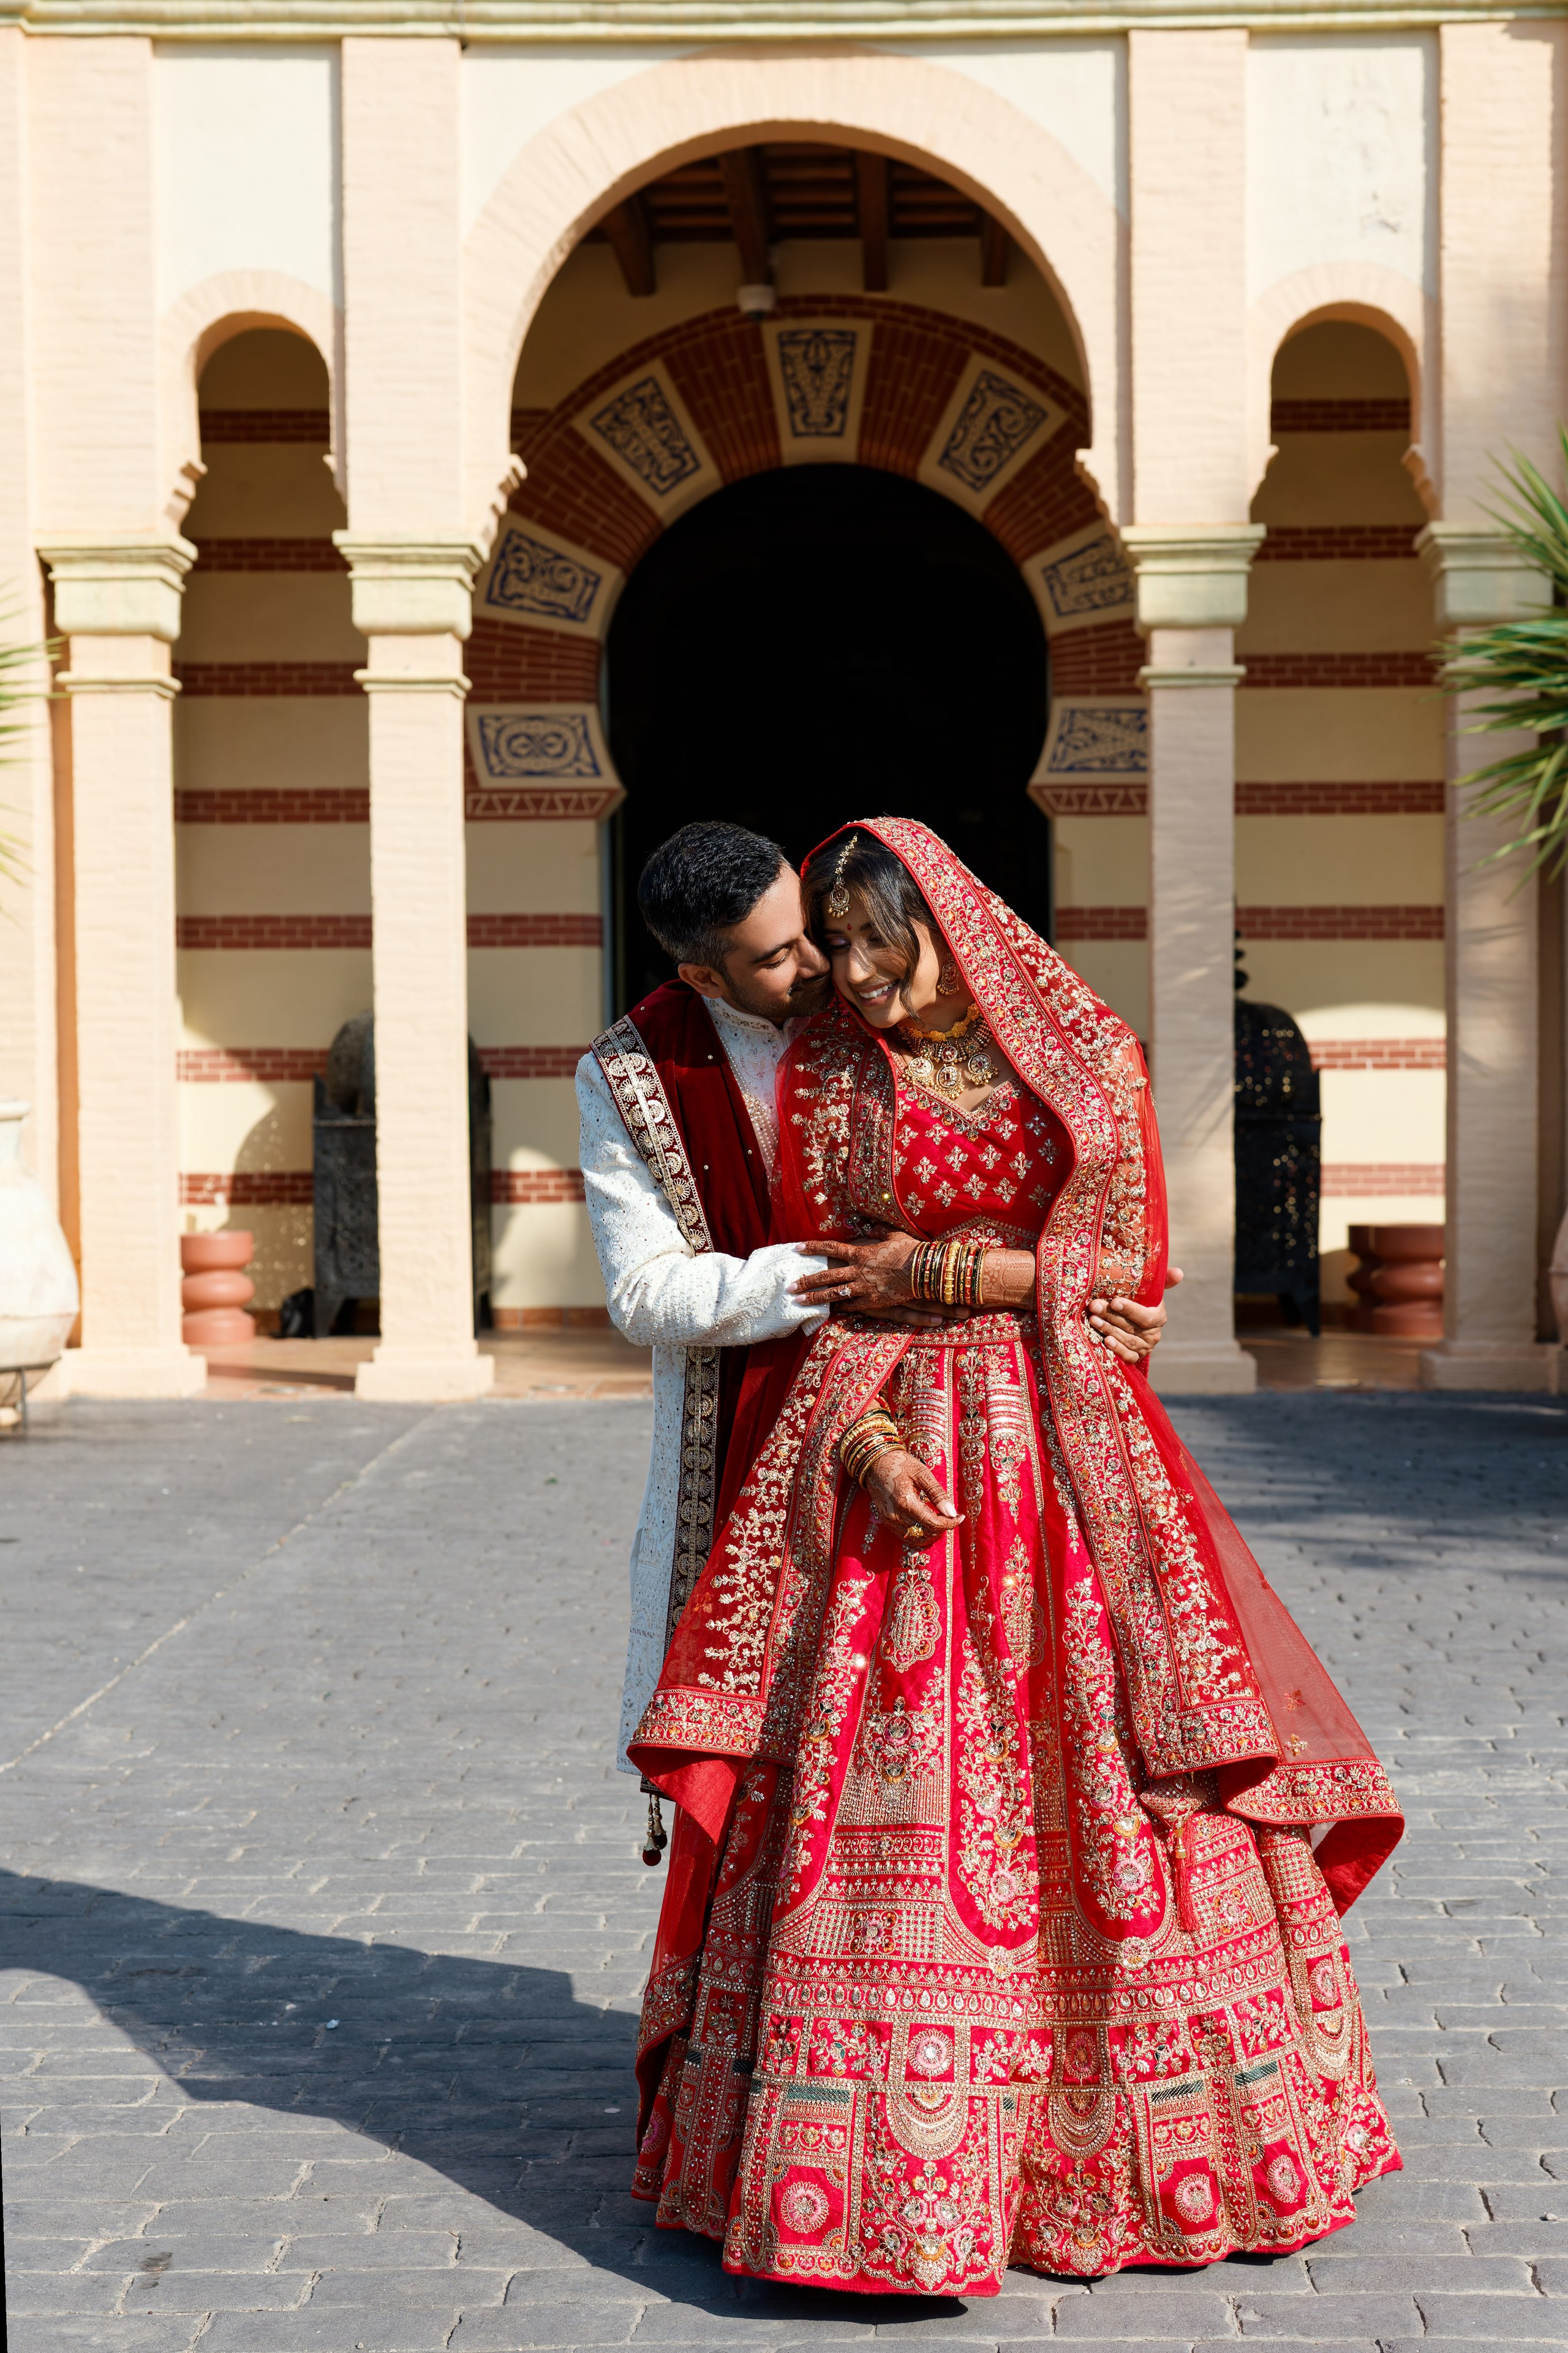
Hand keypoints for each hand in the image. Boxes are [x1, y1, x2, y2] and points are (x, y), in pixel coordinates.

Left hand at [791, 1235, 942, 1325]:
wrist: (924, 1271)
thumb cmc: (910, 1251)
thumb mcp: (894, 1236)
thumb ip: (879, 1231)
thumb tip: (870, 1227)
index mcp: (861, 1253)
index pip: (831, 1248)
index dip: (812, 1248)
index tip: (797, 1248)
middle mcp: (858, 1271)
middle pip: (826, 1276)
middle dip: (806, 1281)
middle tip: (789, 1287)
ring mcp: (863, 1288)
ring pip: (834, 1294)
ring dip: (815, 1298)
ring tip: (798, 1303)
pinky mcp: (872, 1302)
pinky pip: (852, 1306)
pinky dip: (841, 1308)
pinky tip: (830, 1312)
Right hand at [861, 1448, 962, 1548]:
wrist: (875, 1462)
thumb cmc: (900, 1463)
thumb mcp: (922, 1473)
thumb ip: (937, 1493)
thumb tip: (952, 1512)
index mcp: (906, 1502)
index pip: (933, 1523)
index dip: (949, 1523)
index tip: (959, 1517)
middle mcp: (895, 1515)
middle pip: (925, 1534)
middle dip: (941, 1528)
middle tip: (950, 1516)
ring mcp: (889, 1520)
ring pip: (915, 1539)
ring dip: (930, 1533)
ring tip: (939, 1520)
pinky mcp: (885, 1521)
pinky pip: (905, 1536)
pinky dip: (918, 1534)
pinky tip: (926, 1523)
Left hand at [1087, 1265, 1182, 1362]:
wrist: (1130, 1321)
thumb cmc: (1139, 1300)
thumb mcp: (1150, 1288)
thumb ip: (1163, 1279)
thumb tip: (1179, 1272)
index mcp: (1158, 1316)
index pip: (1146, 1316)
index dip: (1130, 1310)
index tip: (1114, 1302)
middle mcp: (1153, 1334)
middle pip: (1132, 1328)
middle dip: (1111, 1316)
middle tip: (1094, 1307)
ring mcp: (1145, 1347)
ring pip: (1127, 1340)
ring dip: (1108, 1330)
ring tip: (1093, 1320)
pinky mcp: (1135, 1357)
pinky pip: (1127, 1356)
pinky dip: (1117, 1349)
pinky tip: (1106, 1341)